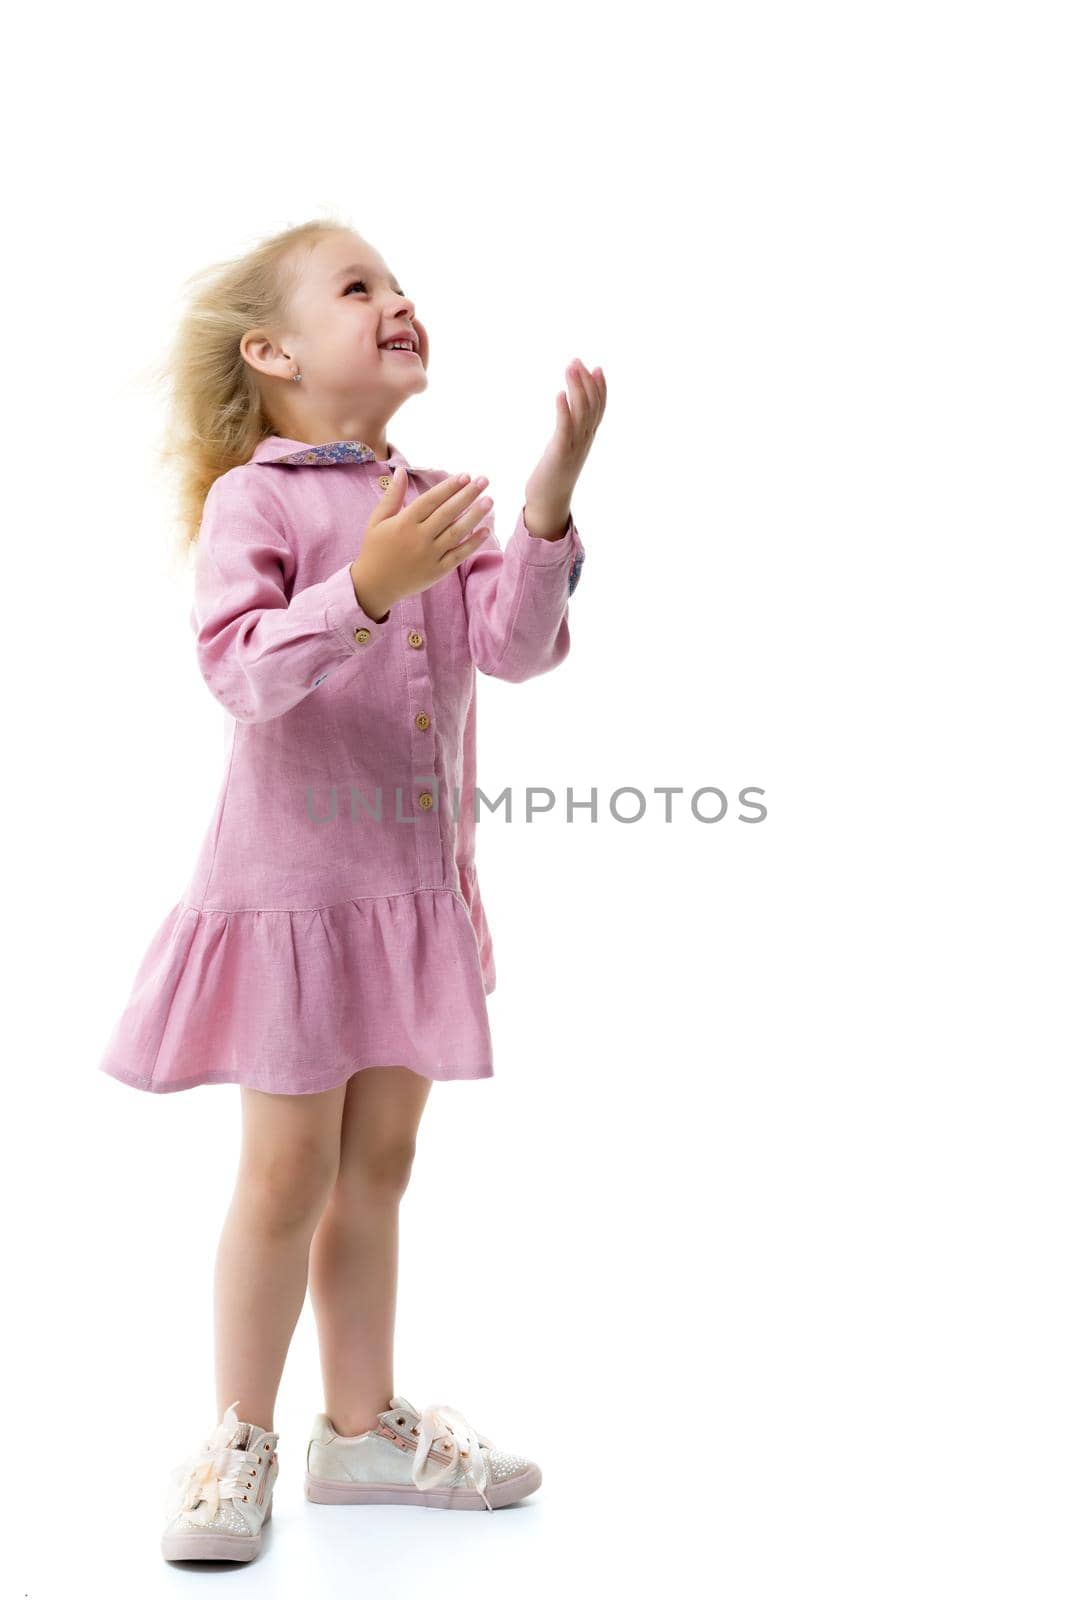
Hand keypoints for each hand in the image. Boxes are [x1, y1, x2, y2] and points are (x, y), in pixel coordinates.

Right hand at [349, 469, 493, 618]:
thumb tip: (401, 471)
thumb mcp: (378, 520)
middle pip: (448, 512)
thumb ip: (392, 496)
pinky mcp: (437, 571)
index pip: (431, 500)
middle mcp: (419, 538)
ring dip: (474, 516)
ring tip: (489, 500)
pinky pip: (458, 555)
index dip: (449, 487)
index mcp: (404, 523)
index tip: (465, 476)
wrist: (374, 586)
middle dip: (467, 495)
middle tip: (484, 481)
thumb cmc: (375, 549)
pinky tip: (485, 530)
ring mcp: (430, 556)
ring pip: (456, 532)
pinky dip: (473, 543)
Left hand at [523, 358, 605, 538]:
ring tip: (570, 368)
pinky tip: (559, 395)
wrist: (548, 502)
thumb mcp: (564, 449)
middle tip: (576, 361)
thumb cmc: (552, 475)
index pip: (599, 408)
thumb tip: (568, 413)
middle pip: (591, 406)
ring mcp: (574, 447)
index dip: (600, 388)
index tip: (596, 368)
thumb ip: (569, 431)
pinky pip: (564, 429)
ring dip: (576, 388)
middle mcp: (584, 440)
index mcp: (586, 438)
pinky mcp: (559, 454)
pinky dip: (564, 411)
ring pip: (581, 413)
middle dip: (586, 381)